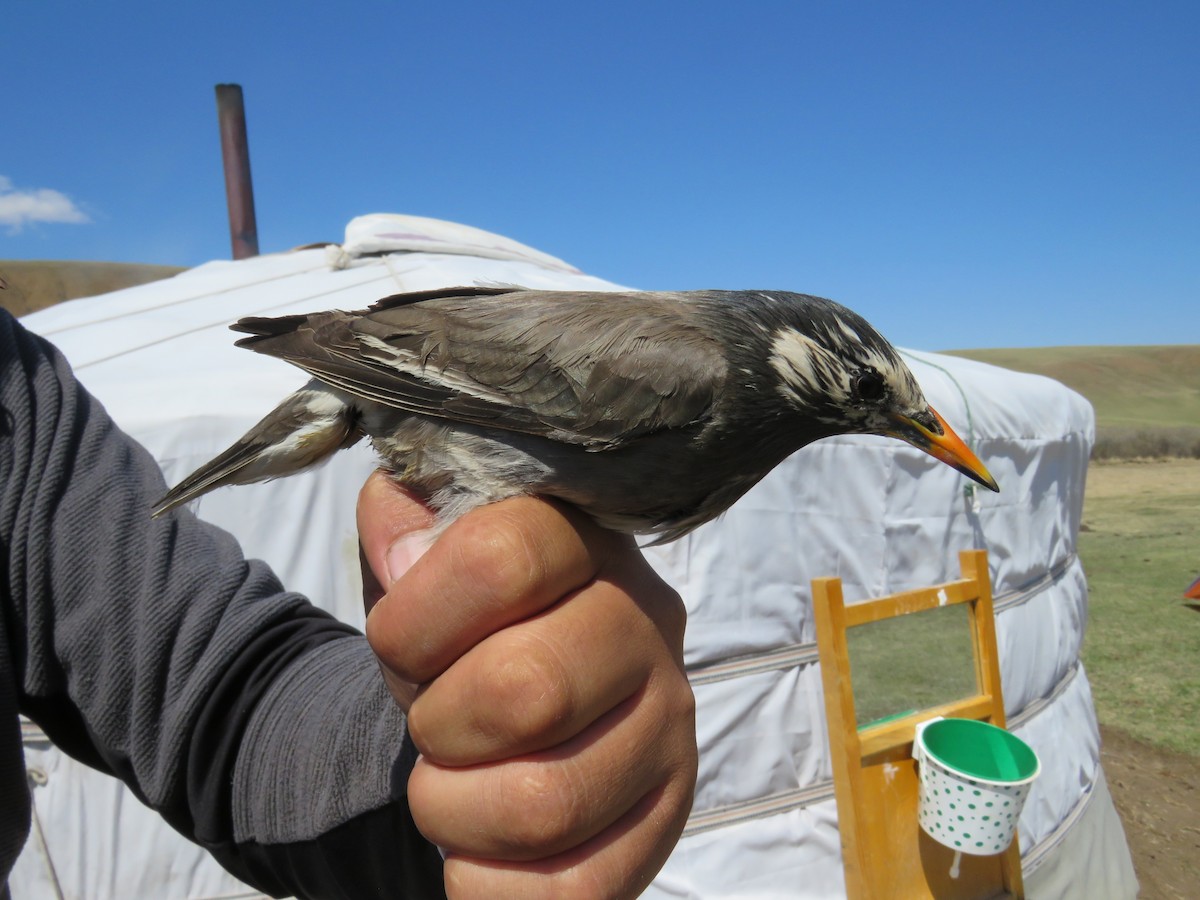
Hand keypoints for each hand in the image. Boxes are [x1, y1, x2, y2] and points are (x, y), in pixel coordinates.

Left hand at [357, 472, 696, 898]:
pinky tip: (477, 851)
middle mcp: (647, 625)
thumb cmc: (459, 618)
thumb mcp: (417, 551)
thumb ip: (400, 524)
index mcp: (585, 541)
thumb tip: (405, 561)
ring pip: (546, 804)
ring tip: (449, 787)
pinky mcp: (663, 822)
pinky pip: (574, 892)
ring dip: (453, 811)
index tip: (398, 643)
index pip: (501, 559)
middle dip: (437, 724)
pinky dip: (488, 888)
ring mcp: (668, 729)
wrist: (513, 693)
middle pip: (526, 691)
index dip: (413, 620)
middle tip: (431, 725)